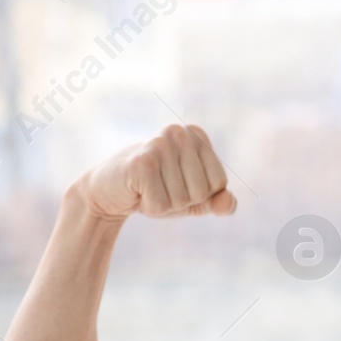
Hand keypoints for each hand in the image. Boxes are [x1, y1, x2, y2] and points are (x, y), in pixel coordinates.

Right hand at [76, 124, 236, 220]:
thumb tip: (230, 201)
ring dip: (163, 204)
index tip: (177, 183)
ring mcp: (159, 145)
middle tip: (159, 186)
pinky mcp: (142, 163)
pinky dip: (150, 208)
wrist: (109, 191)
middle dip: (181, 200)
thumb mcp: (193, 198)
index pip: (219, 183)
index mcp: (196, 134)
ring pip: (182, 200)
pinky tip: (136, 192)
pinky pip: (161, 205)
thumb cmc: (156, 190)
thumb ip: (217, 202)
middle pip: (201, 191)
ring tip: (146, 188)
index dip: (200, 194)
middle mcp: (179, 132)